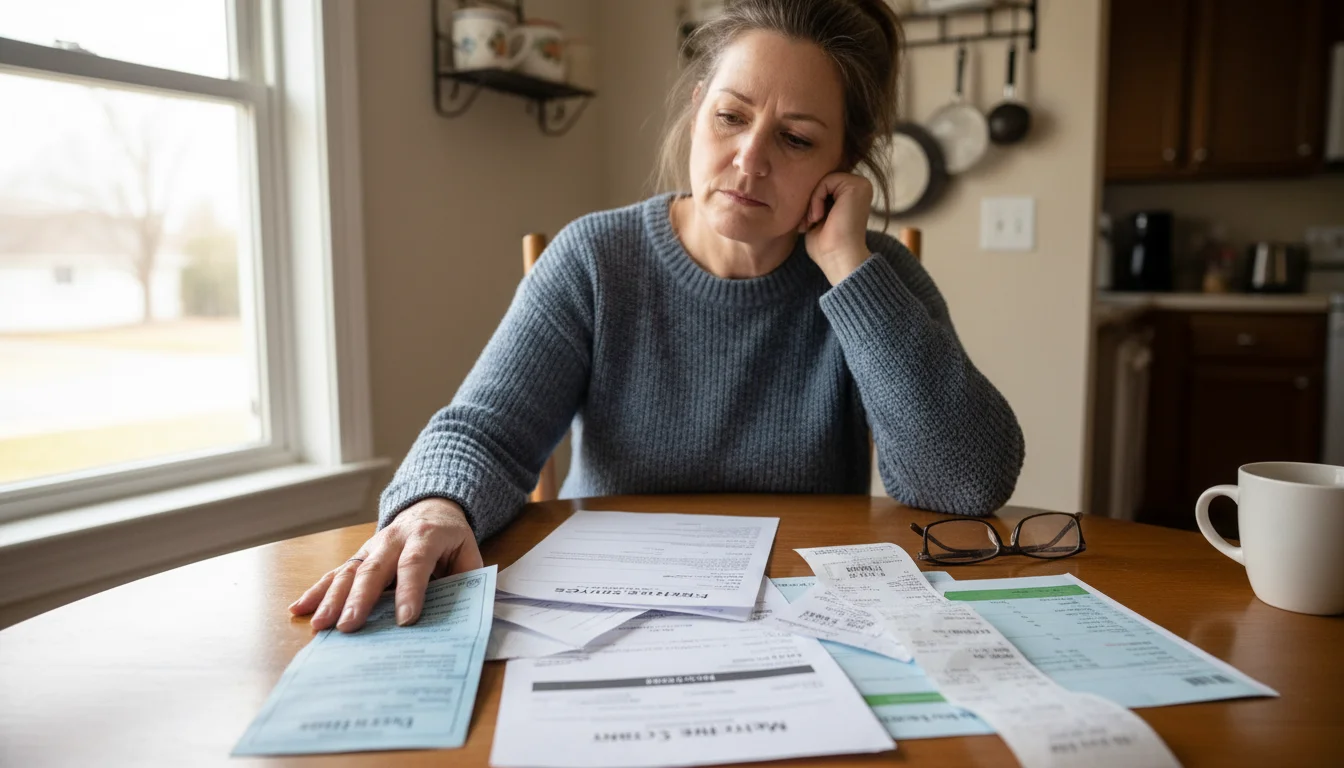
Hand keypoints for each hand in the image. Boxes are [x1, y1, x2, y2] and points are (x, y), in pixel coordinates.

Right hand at [288, 497, 483, 632]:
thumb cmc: (451, 539)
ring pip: (349, 572)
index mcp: (425, 537)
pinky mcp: (358, 558)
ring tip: (321, 625)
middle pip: (374, 569)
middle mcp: (392, 540)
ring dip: (332, 599)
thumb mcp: (468, 553)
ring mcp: (371, 548)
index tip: (405, 621)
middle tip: (349, 626)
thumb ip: (467, 580)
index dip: (409, 591)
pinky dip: (316, 591)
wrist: (430, 508)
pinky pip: (335, 574)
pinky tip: (299, 609)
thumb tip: (465, 615)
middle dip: (360, 599)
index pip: (415, 564)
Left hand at [797, 171, 872, 284]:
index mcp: (853, 195)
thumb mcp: (817, 217)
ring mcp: (861, 185)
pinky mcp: (857, 186)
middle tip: (807, 223)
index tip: (807, 224)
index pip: (822, 185)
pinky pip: (825, 181)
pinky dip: (816, 199)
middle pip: (822, 180)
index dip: (811, 202)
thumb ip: (815, 200)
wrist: (838, 258)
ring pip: (823, 179)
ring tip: (813, 221)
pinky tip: (818, 217)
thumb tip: (799, 187)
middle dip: (809, 200)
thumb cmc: (826, 246)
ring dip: (812, 201)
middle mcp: (860, 187)